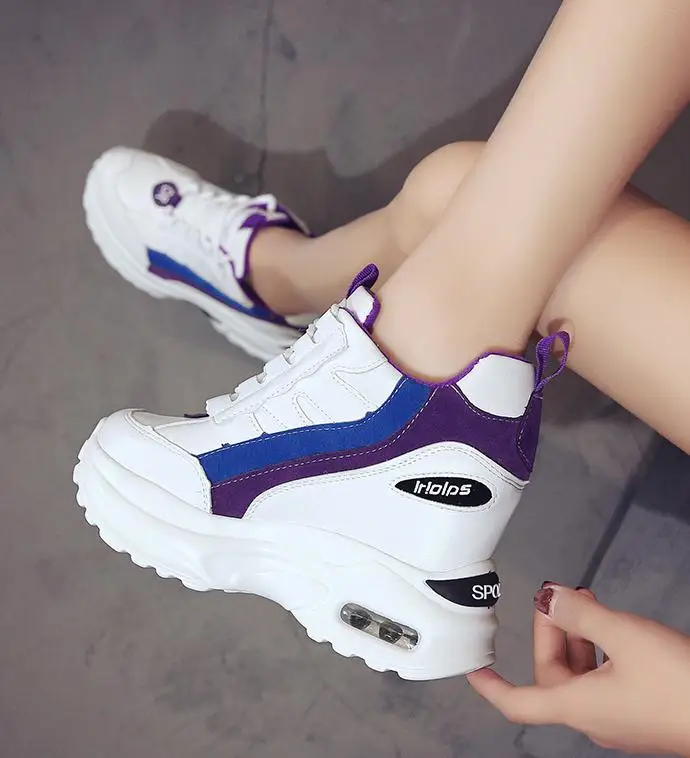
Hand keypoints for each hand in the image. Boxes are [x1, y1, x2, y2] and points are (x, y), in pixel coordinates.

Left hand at [467, 585, 689, 754]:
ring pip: (580, 676)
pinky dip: (598, 651)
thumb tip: (550, 597)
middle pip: (552, 675)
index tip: (472, 671)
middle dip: (550, 632)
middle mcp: (594, 719)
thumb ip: (580, 615)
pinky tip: (611, 630)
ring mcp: (619, 719)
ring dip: (576, 638)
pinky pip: (604, 681)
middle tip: (558, 597)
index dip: (490, 687)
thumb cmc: (678, 683)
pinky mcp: (641, 713)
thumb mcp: (623, 636)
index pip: (518, 703)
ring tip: (584, 603)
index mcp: (577, 707)